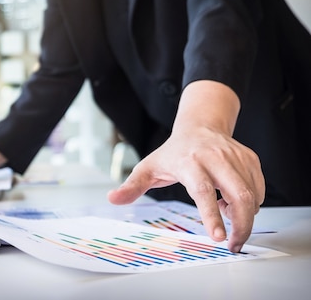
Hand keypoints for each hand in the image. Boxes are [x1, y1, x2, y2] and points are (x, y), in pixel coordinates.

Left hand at [108, 80, 265, 252]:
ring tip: (228, 216)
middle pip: (239, 194)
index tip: (218, 238)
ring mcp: (236, 157)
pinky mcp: (250, 159)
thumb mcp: (148, 167)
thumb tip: (112, 199)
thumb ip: (132, 186)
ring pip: (252, 194)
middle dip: (242, 225)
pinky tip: (233, 202)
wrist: (199, 126)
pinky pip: (258, 188)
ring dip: (245, 214)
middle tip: (234, 244)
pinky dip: (251, 203)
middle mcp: (215, 157)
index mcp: (189, 162)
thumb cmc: (172, 152)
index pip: (203, 191)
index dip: (211, 216)